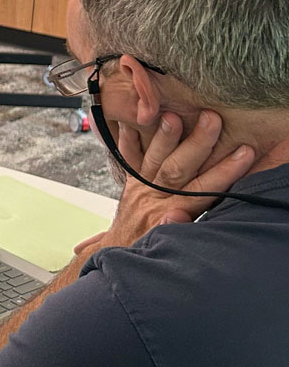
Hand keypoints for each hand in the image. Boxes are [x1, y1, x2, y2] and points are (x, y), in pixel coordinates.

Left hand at [99, 110, 254, 248]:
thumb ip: (177, 227)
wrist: (122, 250)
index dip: (226, 171)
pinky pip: (126, 158)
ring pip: (153, 158)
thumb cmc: (154, 245)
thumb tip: (177, 215)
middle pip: (178, 168)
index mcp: (173, 211)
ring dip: (163, 137)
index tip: (245, 152)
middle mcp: (155, 196)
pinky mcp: (129, 180)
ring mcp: (140, 186)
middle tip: (212, 119)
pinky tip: (130, 120)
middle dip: (197, 143)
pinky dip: (127, 139)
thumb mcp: (171, 242)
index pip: (203, 189)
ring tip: (171, 116)